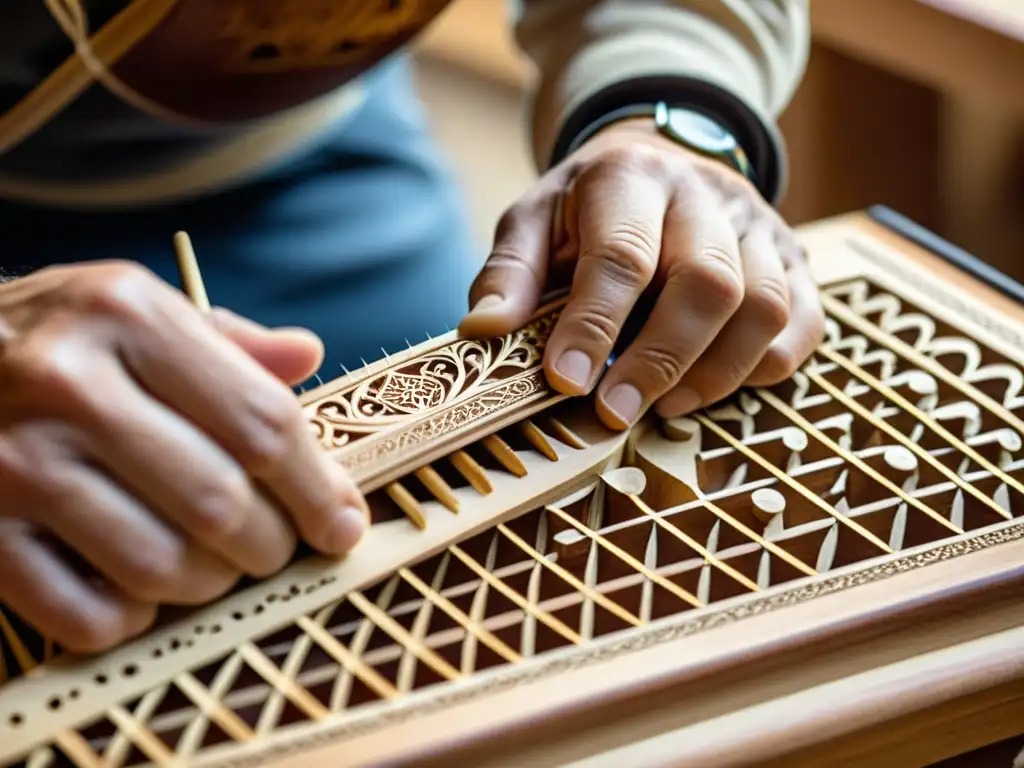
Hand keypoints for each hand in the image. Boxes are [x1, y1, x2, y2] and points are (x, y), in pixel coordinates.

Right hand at [0, 263, 367, 652]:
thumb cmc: (57, 338)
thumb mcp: (137, 311)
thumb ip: (227, 341)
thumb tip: (306, 355)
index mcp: (128, 315)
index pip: (262, 423)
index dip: (318, 488)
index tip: (342, 524)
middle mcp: (69, 382)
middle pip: (221, 503)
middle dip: (271, 545)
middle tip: (276, 547)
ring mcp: (13, 461)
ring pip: (161, 566)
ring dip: (209, 584)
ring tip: (213, 566)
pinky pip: (86, 616)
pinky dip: (132, 620)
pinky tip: (138, 592)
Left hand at [460, 117, 824, 427]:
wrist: (661, 159)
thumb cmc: (588, 206)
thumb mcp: (534, 221)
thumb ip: (509, 274)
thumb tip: (482, 333)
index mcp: (630, 177)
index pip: (622, 254)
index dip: (595, 325)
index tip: (566, 382)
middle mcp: (704, 194)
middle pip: (708, 282)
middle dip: (660, 360)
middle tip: (615, 413)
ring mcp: (758, 225)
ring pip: (764, 307)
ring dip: (714, 373)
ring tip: (663, 406)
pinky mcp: (792, 258)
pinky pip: (802, 322)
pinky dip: (762, 368)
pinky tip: (711, 385)